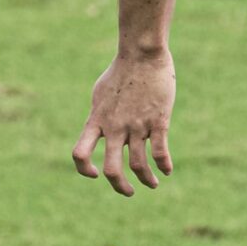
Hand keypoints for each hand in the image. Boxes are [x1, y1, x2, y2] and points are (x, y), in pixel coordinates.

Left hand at [72, 50, 174, 196]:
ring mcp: (136, 125)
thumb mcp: (100, 94)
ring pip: (139, 166)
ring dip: (147, 180)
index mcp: (97, 121)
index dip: (84, 170)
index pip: (80, 154)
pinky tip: (167, 170)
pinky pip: (160, 152)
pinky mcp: (158, 121)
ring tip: (152, 184)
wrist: (141, 53)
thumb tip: (99, 130)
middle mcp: (114, 127)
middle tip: (127, 191)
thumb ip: (98, 116)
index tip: (96, 174)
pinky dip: (164, 166)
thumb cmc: (120, 71)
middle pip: (112, 170)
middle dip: (120, 187)